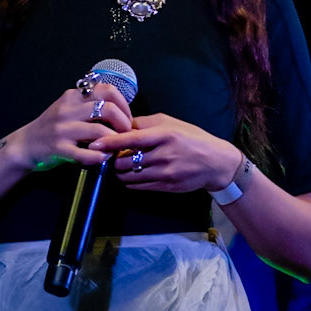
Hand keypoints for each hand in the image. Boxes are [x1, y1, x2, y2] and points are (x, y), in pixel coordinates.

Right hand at [15, 85, 133, 172]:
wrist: (26, 144)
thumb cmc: (53, 127)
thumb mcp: (69, 108)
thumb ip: (89, 104)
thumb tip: (120, 109)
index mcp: (73, 96)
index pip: (107, 90)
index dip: (123, 104)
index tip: (126, 117)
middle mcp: (68, 109)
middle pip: (108, 108)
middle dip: (123, 123)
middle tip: (125, 133)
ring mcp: (62, 129)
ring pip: (100, 130)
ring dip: (114, 140)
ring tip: (116, 146)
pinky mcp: (59, 148)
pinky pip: (86, 153)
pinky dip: (100, 156)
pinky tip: (104, 157)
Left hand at [91, 113, 240, 193]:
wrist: (216, 163)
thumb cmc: (193, 139)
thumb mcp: (171, 123)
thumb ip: (146, 124)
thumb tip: (121, 124)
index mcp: (165, 135)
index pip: (131, 139)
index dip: (110, 142)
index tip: (94, 144)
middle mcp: (164, 155)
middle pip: (125, 161)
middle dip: (114, 159)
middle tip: (111, 155)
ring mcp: (165, 173)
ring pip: (129, 176)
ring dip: (120, 171)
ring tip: (121, 164)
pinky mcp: (166, 187)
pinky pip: (138, 186)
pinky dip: (130, 181)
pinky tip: (132, 173)